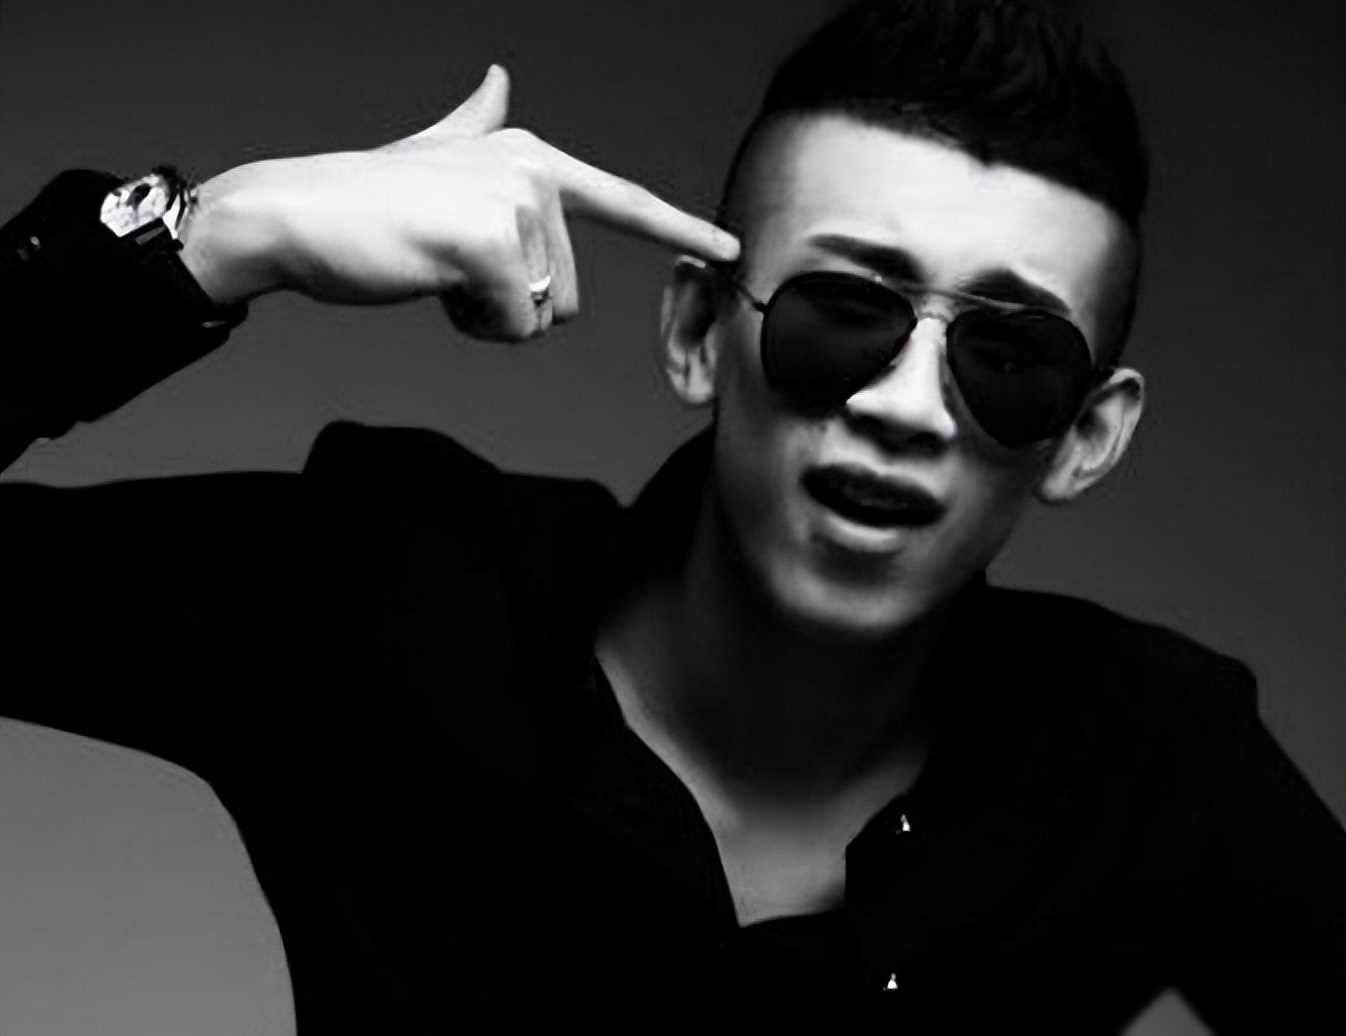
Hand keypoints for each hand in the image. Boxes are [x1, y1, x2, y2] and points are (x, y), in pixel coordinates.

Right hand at [180, 65, 739, 340]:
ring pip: (542, 316)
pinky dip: (469, 324)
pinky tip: (427, 280)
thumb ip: (476, 119)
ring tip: (435, 266)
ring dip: (487, 315)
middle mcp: (535, 170)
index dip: (679, 228)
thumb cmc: (368, 200)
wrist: (294, 213)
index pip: (622, 200)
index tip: (730, 249)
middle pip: (568, 295)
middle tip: (447, 265)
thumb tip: (498, 75)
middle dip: (509, 304)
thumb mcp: (436, 152)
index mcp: (531, 155)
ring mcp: (516, 202)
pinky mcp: (491, 241)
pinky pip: (511, 327)